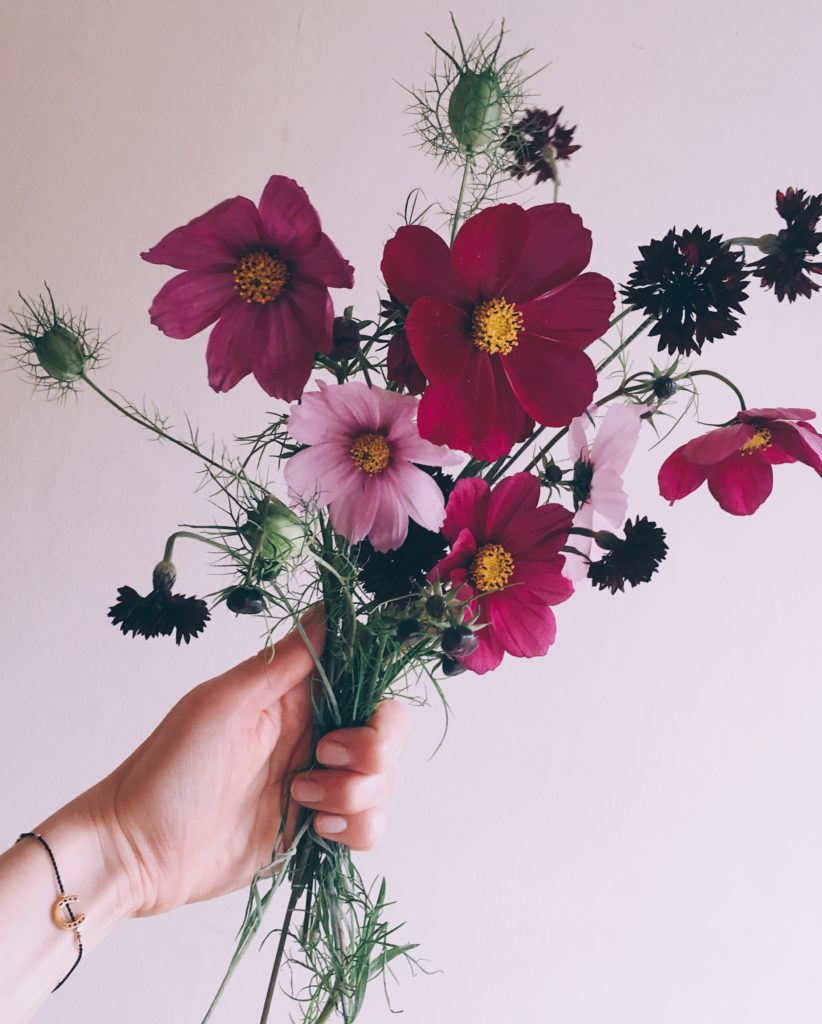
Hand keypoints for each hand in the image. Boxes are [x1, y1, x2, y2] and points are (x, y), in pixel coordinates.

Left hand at [80, 608, 408, 916]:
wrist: (138, 852)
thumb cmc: (170, 769)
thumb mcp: (226, 703)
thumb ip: (285, 662)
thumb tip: (328, 606)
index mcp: (293, 698)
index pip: (365, 681)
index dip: (377, 697)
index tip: (358, 713)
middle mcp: (313, 737)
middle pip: (387, 733)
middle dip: (375, 751)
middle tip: (326, 758)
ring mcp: (318, 786)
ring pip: (382, 781)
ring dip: (356, 794)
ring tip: (303, 800)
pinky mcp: (315, 830)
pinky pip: (369, 827)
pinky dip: (356, 829)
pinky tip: (315, 829)